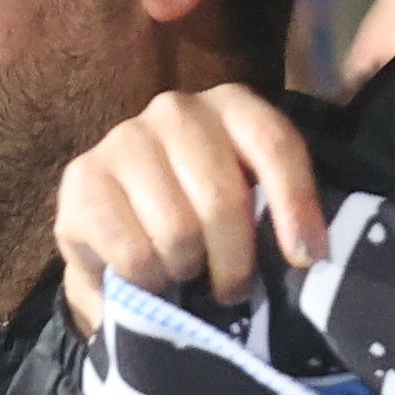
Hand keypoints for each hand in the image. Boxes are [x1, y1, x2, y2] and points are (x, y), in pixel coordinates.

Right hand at [55, 87, 327, 330]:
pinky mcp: (81, 179)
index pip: (274, 146)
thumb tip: (312, 257)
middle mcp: (176, 110)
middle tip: (231, 289)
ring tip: (181, 272)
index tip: (305, 261)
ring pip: (178, 232)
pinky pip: (133, 254)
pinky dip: (146, 282)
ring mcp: (124, 139)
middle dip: (234, 262)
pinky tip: (144, 276)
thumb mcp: (250, 208)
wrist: (115, 240)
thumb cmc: (198, 222)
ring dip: (185, 271)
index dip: (295, 208)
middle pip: (223, 199)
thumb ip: (281, 215)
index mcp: (231, 105)